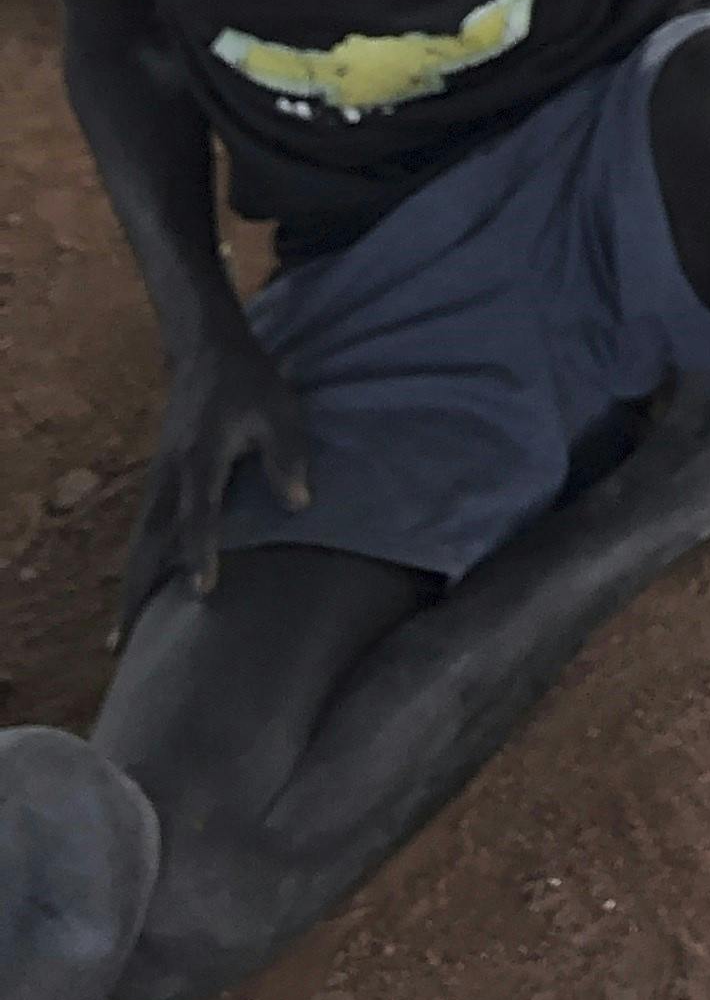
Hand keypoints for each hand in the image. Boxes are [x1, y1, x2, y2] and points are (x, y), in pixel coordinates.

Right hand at [115, 332, 310, 638]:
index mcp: (201, 458)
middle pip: (148, 542)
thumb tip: (300, 503)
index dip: (201, 551)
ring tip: (119, 641)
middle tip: (125, 648)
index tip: (202, 592)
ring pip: (139, 543)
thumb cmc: (250, 382)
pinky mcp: (158, 483)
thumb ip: (288, 454)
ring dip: (130, 587)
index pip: (199, 513)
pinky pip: (142, 533)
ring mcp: (158, 480)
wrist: (204, 352)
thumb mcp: (279, 408)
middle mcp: (170, 476)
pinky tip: (137, 596)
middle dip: (137, 593)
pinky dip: (136, 567)